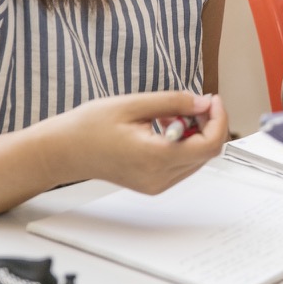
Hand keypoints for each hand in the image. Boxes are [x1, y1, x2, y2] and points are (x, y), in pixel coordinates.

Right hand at [53, 90, 228, 194]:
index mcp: (156, 157)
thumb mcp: (133, 104)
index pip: (209, 145)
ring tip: (171, 114)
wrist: (63, 151)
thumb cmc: (89, 127)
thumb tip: (204, 103)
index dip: (219, 119)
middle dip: (208, 124)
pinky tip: (166, 128)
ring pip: (197, 159)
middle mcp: (159, 177)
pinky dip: (184, 144)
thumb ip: (174, 102)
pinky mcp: (153, 184)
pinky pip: (182, 164)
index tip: (212, 99)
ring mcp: (156, 184)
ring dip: (196, 133)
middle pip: (207, 153)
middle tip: (194, 102)